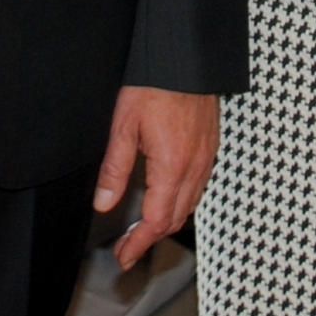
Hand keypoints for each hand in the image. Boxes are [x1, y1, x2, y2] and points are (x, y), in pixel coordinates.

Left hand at [94, 86, 218, 270]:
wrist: (185, 57)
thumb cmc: (154, 85)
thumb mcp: (123, 127)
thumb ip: (115, 169)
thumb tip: (104, 203)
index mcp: (172, 167)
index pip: (156, 220)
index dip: (139, 243)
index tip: (124, 257)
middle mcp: (194, 167)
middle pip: (175, 218)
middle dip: (151, 239)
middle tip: (128, 249)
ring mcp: (206, 157)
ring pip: (190, 204)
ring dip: (167, 222)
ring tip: (144, 229)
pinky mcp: (211, 147)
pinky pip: (199, 186)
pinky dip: (182, 202)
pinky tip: (167, 197)